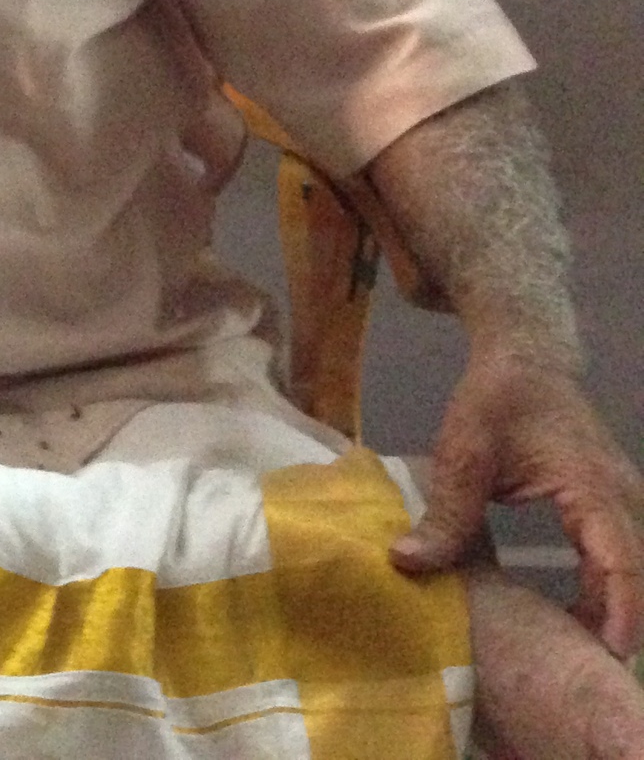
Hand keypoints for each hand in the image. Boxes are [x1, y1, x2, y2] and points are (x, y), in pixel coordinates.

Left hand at [390, 349, 643, 655]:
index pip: (620, 563)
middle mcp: (623, 499)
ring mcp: (624, 500)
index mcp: (593, 489)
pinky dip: (607, 587)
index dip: (615, 613)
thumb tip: (406, 563)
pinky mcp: (612, 503)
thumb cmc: (496, 399)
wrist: (526, 356)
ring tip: (573, 651)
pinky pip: (621, 554)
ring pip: (631, 568)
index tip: (603, 656)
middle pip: (635, 576)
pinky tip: (576, 615)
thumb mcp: (462, 453)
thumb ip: (445, 513)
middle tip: (580, 671)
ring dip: (611, 608)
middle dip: (615, 623)